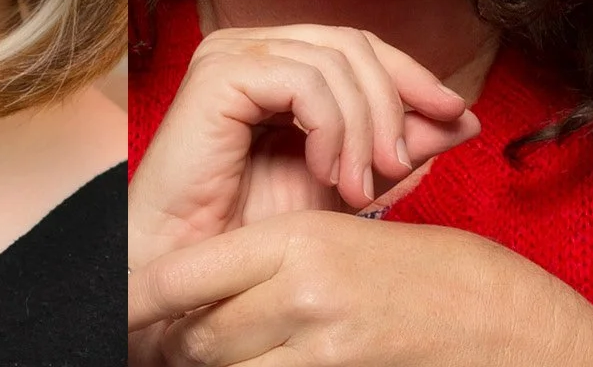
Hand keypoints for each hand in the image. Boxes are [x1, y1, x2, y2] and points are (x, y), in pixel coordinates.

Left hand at [128, 210, 592, 365]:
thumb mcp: (322, 238)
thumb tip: (179, 288)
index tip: (110, 311)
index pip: (185, 278)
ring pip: (225, 366)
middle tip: (173, 340)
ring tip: (218, 350)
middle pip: (198, 335)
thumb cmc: (393, 268)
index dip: (138, 302)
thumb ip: (253, 258)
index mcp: (290, 242)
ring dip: (215, 364)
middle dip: (181, 343)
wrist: (483, 310)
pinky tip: (253, 365)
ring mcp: (322, 343)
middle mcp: (301, 292)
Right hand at [130, 24, 476, 268]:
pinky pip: (304, 80)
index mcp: (276, 64)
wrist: (195, 263)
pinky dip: (331, 128)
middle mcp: (250, 48)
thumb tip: (464, 117)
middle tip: (399, 169)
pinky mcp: (218, 74)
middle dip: (393, 105)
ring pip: (336, 61)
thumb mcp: (347, 182)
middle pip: (353, 44)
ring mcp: (230, 55)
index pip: (359, 46)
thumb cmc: (253, 230)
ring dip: (363, 129)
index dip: (412, 76)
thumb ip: (398, 146)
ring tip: (360, 188)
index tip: (457, 117)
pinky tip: (326, 173)